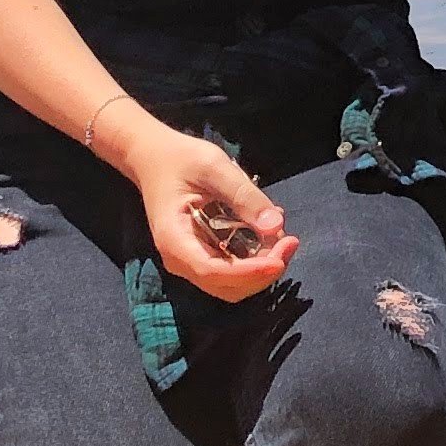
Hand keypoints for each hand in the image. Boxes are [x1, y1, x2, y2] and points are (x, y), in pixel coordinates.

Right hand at [121, 128, 296, 298]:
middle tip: (290, 241)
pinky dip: (256, 260)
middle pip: (228, 287)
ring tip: (283, 236)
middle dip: (263, 272)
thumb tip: (276, 225)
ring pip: (234, 285)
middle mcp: (180, 260)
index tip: (280, 259)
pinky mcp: (204, 257)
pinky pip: (233, 271)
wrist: (155, 159)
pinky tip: (269, 234)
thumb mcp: (214, 167)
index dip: (249, 273)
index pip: (213, 272)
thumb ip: (244, 195)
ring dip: (263, 268)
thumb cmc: (179, 159)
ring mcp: (191, 262)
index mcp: (174, 239)